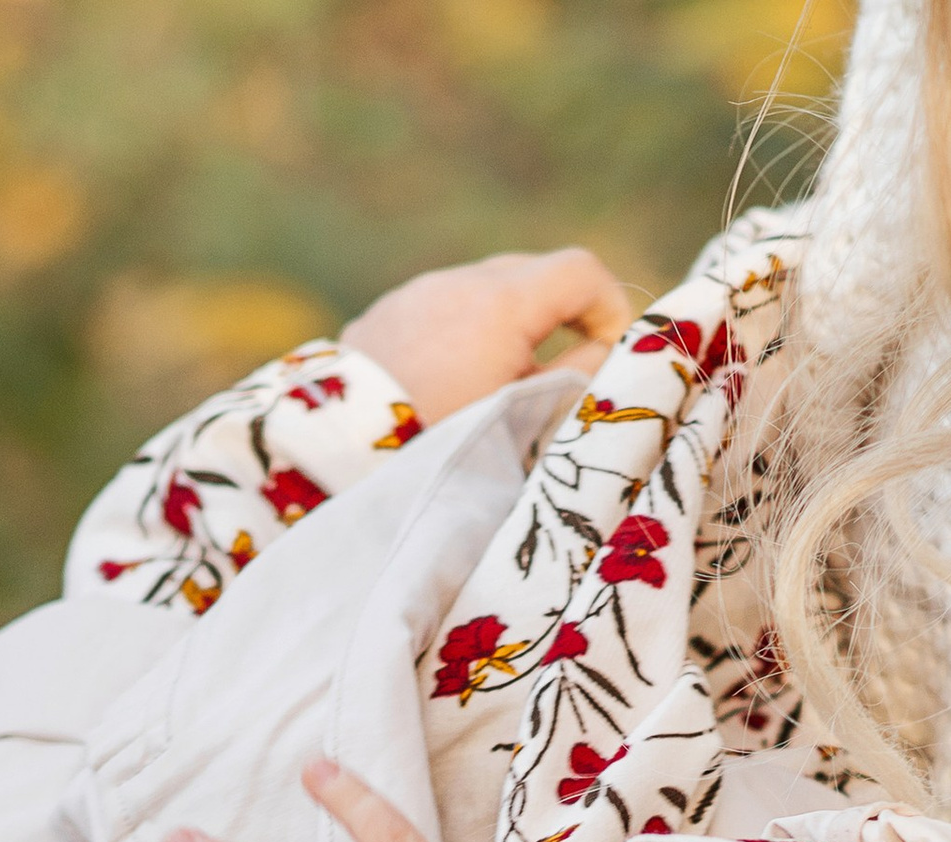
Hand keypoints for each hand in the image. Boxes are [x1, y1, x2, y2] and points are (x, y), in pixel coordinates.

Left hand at [343, 247, 635, 424]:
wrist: (340, 459)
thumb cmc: (445, 448)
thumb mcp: (526, 422)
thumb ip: (577, 379)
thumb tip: (604, 351)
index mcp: (502, 303)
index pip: (581, 272)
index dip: (610, 309)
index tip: (609, 357)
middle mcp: (457, 282)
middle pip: (533, 275)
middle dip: (561, 318)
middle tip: (564, 377)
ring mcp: (414, 295)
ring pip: (482, 293)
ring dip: (507, 329)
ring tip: (500, 390)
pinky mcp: (381, 317)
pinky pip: (438, 312)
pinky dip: (460, 338)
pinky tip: (448, 389)